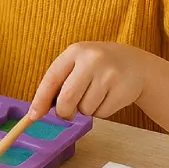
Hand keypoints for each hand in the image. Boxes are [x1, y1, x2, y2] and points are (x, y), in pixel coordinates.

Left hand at [30, 42, 149, 120]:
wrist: (135, 64)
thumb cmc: (97, 66)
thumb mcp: (78, 63)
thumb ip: (59, 82)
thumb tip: (38, 111)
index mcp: (75, 51)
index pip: (51, 78)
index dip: (40, 100)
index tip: (33, 116)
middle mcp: (91, 60)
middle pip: (67, 99)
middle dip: (64, 112)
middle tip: (68, 111)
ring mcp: (109, 75)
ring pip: (85, 109)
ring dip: (86, 109)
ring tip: (96, 93)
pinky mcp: (122, 90)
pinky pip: (102, 114)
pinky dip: (101, 111)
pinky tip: (108, 96)